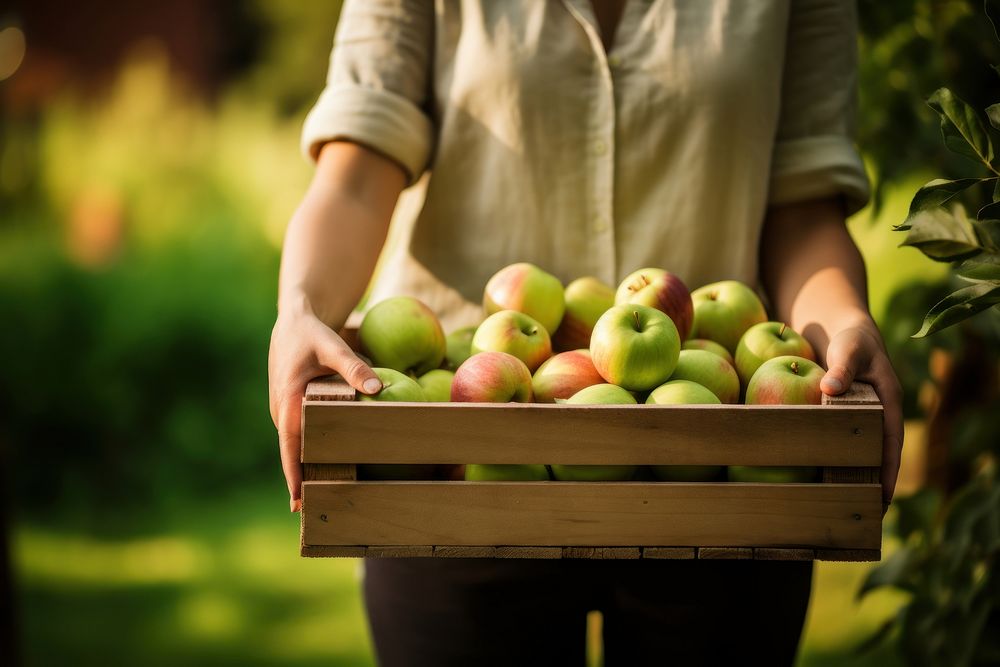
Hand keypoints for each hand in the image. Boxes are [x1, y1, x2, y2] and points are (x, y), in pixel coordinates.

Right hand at [268, 307, 381, 511]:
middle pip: (295, 455)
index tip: (299, 505)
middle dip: (306, 482)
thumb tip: (378, 389)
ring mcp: (287, 413)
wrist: (293, 321)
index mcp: (288, 404)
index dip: (294, 477)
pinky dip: (316, 452)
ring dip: (311, 469)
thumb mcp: (332, 346)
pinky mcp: (295, 410)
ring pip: (300, 447)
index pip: (290, 449)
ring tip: (330, 498)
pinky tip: (333, 466)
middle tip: (323, 513)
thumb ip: (354, 367)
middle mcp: (283, 414)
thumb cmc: (312, 334)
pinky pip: (306, 436)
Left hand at [819, 325, 903, 508]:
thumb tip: (829, 388)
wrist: (841, 331)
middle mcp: (877, 413)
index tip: (884, 495)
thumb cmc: (850, 340)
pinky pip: (841, 442)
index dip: (888, 469)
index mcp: (888, 401)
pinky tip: (821, 479)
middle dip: (874, 484)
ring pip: (860, 452)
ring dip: (855, 476)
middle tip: (865, 516)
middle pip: (878, 454)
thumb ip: (842, 367)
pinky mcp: (841, 417)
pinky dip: (836, 460)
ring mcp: (860, 417)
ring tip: (846, 508)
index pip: (891, 441)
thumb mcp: (849, 350)